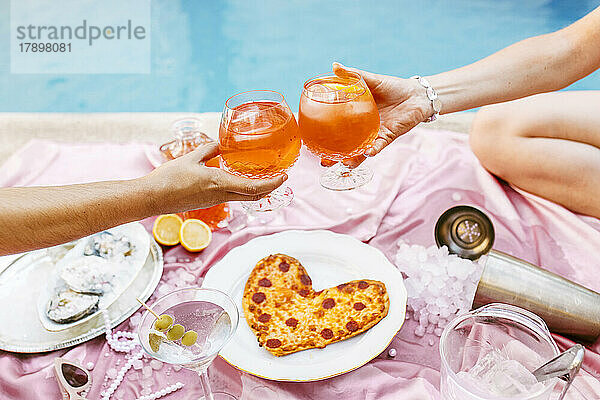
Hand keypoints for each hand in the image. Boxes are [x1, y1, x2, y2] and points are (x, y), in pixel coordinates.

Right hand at [141, 143, 285, 212]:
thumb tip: (220, 144)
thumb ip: (208, 150)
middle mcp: (221, 194)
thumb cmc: (168, 178)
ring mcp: (215, 200)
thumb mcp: (191, 159)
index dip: (272, 183)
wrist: (153, 198)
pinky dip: (243, 190)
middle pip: (254, 196)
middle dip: (270, 188)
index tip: (284, 177)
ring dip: (258, 189)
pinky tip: (242, 181)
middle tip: (280, 177)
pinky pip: (232, 196)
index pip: (254, 188)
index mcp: (219, 183)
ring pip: (244, 197)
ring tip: (266, 177)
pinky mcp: (208, 202)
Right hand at [333, 62, 433, 161]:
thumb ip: (353, 75)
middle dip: (336, 157)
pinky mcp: (388, 136)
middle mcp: (363, 129)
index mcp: (355, 116)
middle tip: (323, 161)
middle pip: (346, 146)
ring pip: (361, 151)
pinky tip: (366, 153)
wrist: (417, 94)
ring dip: (353, 159)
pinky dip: (373, 150)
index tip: (311, 142)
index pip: (337, 128)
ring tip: (344, 164)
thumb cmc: (394, 87)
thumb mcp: (371, 80)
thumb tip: (334, 66)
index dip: (325, 136)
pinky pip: (379, 145)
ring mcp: (375, 134)